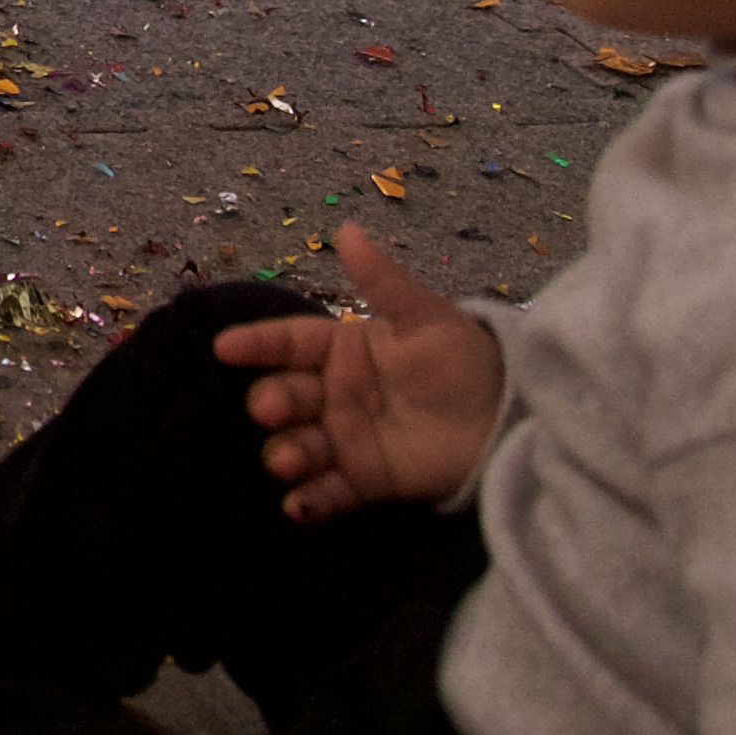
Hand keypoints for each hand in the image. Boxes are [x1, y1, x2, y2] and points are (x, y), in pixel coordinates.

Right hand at [210, 225, 504, 519]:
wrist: (511, 420)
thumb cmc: (466, 362)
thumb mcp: (427, 318)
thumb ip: (383, 281)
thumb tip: (346, 228)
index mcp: (345, 349)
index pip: (290, 342)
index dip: (257, 343)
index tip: (224, 347)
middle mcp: (336, 393)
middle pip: (286, 395)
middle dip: (270, 402)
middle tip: (272, 409)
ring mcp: (347, 438)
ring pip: (299, 445)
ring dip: (285, 453)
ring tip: (290, 461)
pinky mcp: (365, 480)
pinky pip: (328, 492)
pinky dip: (309, 500)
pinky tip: (298, 505)